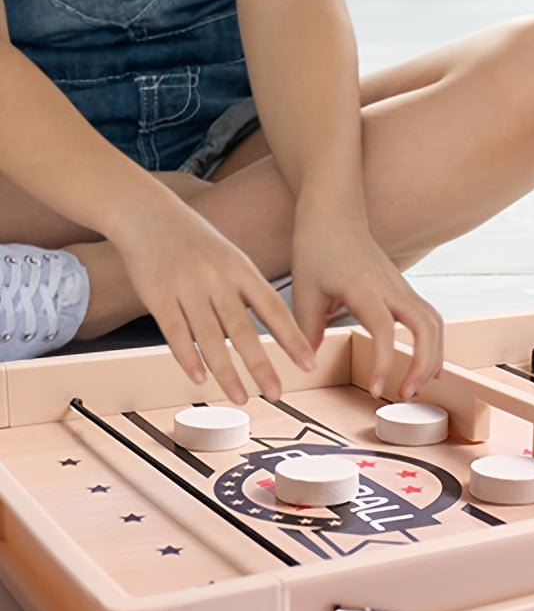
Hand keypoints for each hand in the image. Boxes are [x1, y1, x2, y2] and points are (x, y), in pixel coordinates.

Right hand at [115, 205, 315, 404]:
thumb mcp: (231, 255)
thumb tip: (278, 323)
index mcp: (241, 269)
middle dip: (262, 364)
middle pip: (242, 329)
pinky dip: (188, 358)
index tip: (309, 363)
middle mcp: (217, 279)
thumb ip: (250, 288)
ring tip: (241, 398)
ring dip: (227, 372)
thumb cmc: (195, 238)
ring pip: (210, 338)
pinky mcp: (158, 296)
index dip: (292, 338)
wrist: (147, 212)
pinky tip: (200, 378)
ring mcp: (187, 288)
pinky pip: (175, 333)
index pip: (274, 309)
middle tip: (277, 392)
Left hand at [290, 209, 442, 400]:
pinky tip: (427, 367)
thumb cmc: (317, 247)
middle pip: (426, 327)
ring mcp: (402, 287)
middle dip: (424, 363)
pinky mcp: (404, 289)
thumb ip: (307, 330)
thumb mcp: (304, 290)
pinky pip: (429, 318)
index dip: (384, 362)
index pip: (385, 330)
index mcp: (364, 288)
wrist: (334, 213)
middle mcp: (391, 287)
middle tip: (408, 394)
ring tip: (418, 387)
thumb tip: (308, 363)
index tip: (377, 389)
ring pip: (435, 323)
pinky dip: (434, 343)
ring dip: (433, 356)